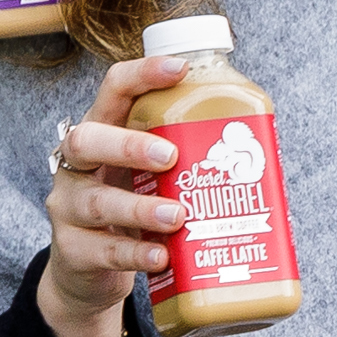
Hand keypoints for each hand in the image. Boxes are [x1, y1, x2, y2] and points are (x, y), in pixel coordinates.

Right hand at [36, 54, 187, 336]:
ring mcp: (69, 208)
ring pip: (97, 201)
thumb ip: (189, 156)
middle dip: (129, 145)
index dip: (142, 75)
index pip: (113, 92)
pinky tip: (161, 257)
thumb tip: (267, 151)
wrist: (93, 268)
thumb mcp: (156, 174)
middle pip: (86, 141)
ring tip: (177, 216)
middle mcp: (79, 166)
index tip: (180, 68)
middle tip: (171, 156)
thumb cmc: (137, 204)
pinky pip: (100, 250)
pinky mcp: (72, 251)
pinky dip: (134, 254)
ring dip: (140, 208)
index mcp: (105, 133)